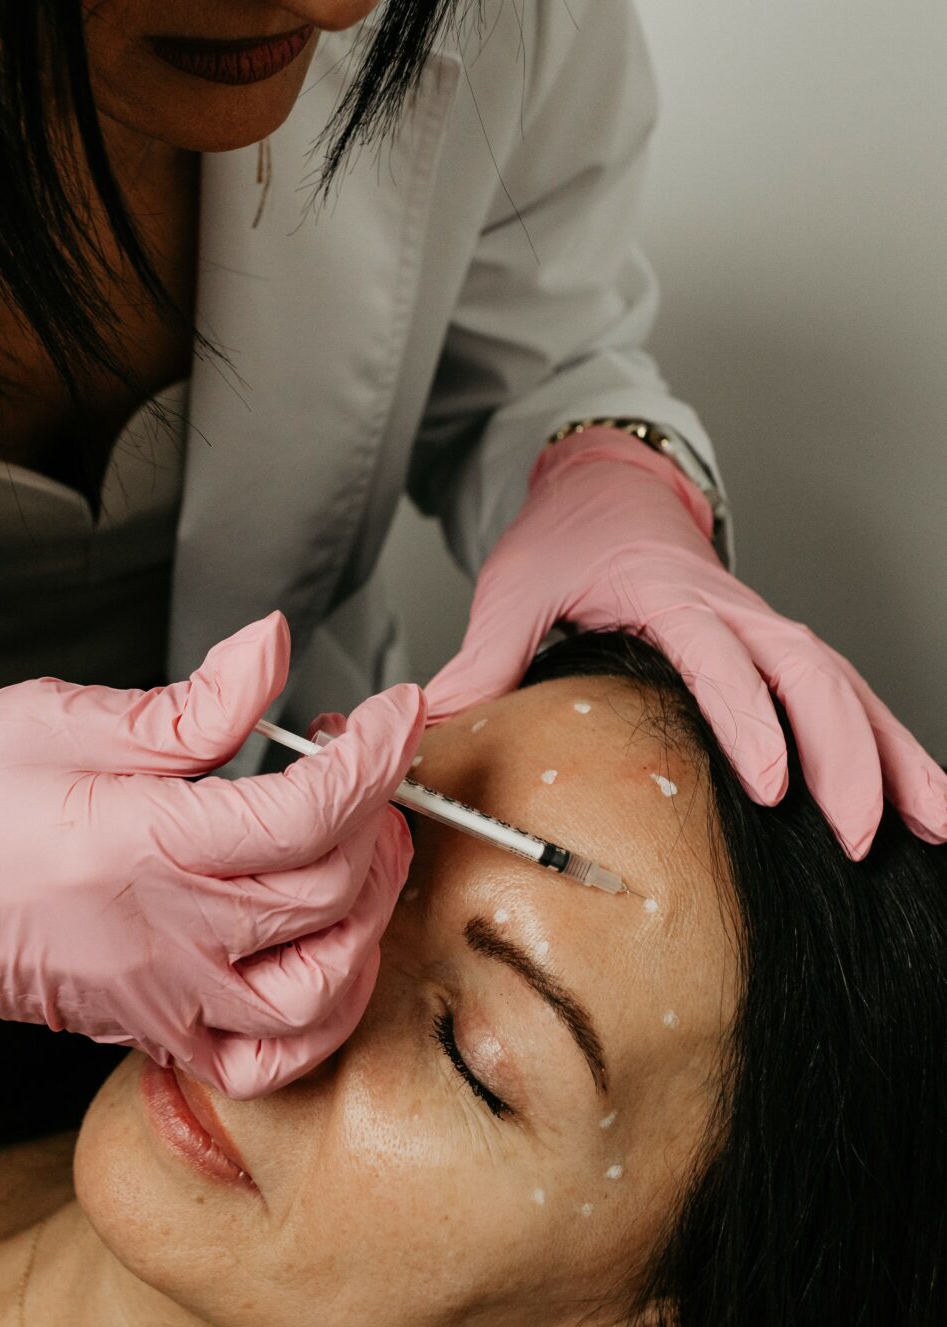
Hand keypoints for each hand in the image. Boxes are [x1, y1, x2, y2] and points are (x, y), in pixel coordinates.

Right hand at [0, 613, 424, 1095]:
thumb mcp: (67, 716)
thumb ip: (194, 702)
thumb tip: (271, 649)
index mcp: (139, 843)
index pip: (308, 813)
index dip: (377, 756)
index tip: (398, 711)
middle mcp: (161, 935)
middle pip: (331, 895)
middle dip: (380, 818)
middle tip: (365, 762)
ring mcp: (161, 996)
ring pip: (320, 993)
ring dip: (368, 920)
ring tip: (357, 853)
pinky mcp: (150, 1029)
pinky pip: (264, 1061)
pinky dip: (319, 1018)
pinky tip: (324, 954)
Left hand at [423, 430, 946, 859]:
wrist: (609, 491)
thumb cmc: (563, 544)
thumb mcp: (513, 590)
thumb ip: (483, 656)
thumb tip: (431, 720)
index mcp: (665, 593)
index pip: (717, 655)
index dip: (748, 718)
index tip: (770, 783)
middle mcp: (733, 608)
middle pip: (808, 673)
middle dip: (842, 754)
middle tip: (856, 835)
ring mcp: (767, 627)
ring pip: (848, 686)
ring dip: (892, 754)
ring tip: (934, 826)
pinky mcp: (784, 649)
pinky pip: (852, 695)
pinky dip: (895, 745)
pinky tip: (930, 804)